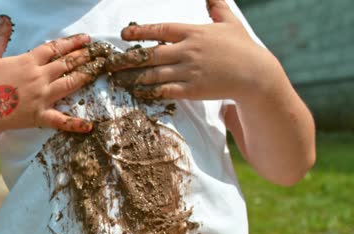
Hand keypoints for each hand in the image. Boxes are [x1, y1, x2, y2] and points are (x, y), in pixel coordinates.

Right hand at [0, 15, 105, 133]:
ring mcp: (41, 97)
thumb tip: (5, 19)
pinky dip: (75, 124)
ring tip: (98, 70)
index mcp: (28, 61)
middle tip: (99, 52)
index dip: (71, 42)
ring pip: (69, 84)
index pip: (54, 48)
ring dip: (85, 76)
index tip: (86, 39)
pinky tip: (89, 126)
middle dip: (84, 56)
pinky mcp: (39, 116)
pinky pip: (61, 120)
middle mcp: (39, 77)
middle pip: (66, 63)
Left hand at [112, 0, 279, 102]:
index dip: (140, 32)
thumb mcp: (230, 23)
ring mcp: (189, 71)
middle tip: (110, 63)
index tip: (123, 34)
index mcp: (193, 33)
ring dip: (133, 78)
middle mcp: (188, 51)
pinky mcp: (192, 90)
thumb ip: (217, 7)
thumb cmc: (243, 48)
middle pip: (150, 55)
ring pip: (153, 74)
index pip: (160, 30)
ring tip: (117, 80)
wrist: (256, 75)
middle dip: (127, 59)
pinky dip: (149, 92)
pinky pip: (165, 91)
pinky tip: (137, 93)